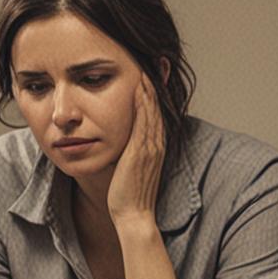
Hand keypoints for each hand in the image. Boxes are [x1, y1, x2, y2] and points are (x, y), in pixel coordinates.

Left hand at [107, 77, 165, 226]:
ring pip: (153, 111)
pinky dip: (143, 103)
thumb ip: (129, 154)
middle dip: (156, 85)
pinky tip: (139, 88)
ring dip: (150, 88)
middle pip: (158, 108)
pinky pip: (144, 121)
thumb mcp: (130, 169)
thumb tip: (119, 144)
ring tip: (146, 67)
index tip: (150, 75)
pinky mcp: (141, 151)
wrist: (132, 215)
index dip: (155, 94)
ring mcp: (150, 148)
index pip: (156, 114)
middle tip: (156, 63)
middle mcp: (156, 145)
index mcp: (155, 148)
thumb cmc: (128, 195)